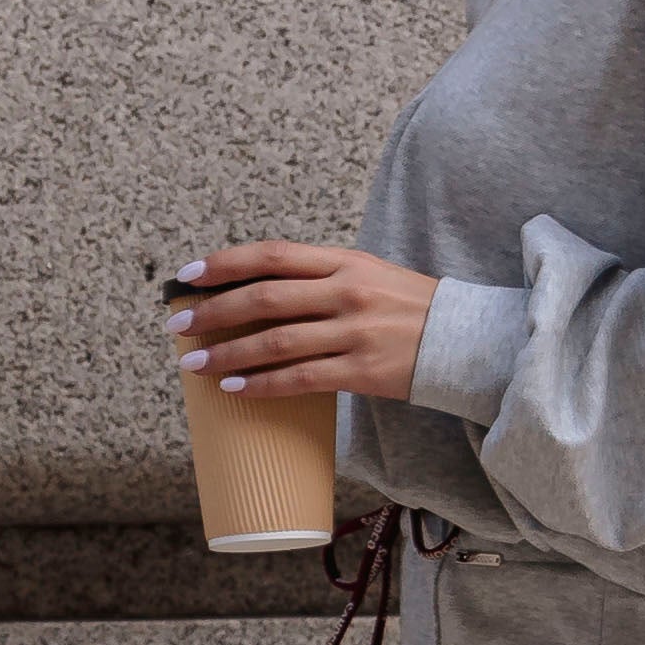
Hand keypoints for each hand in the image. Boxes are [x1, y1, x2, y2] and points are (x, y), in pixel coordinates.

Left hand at [169, 241, 440, 405]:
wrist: (466, 339)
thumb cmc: (409, 308)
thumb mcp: (367, 275)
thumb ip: (319, 278)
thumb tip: (256, 291)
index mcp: (345, 261)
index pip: (273, 255)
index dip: (225, 263)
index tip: (188, 276)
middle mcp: (347, 292)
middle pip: (265, 297)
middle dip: (214, 312)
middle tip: (178, 326)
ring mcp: (354, 332)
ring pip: (276, 341)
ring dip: (228, 353)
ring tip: (194, 364)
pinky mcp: (362, 371)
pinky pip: (300, 379)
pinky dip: (262, 384)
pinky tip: (234, 389)